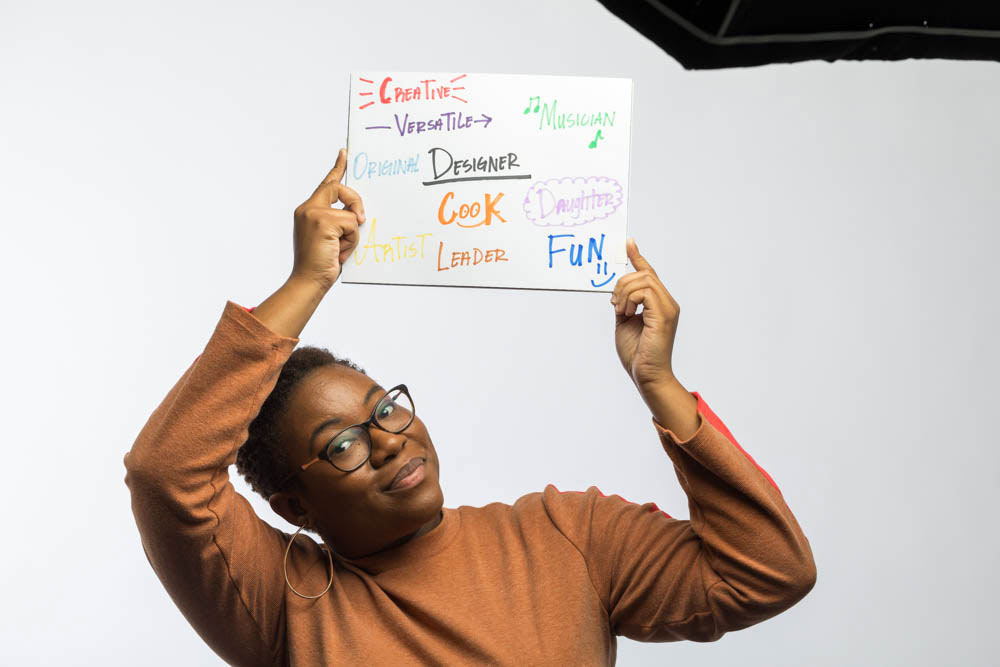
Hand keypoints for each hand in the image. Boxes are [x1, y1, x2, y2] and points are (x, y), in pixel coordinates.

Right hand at [290, 149, 365, 291]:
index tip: (345, 153)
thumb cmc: (321, 264)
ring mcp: (312, 213)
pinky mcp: (321, 221)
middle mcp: (307, 208)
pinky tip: (338, 253)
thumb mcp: (331, 238)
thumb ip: (339, 222)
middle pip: (338, 187)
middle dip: (355, 201)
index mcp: (308, 211)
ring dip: (352, 235)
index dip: (337, 168)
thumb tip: (357, 216)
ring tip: (339, 250)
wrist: (308, 281)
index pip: (326, 184)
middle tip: (361, 219)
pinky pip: (351, 224)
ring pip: (349, 213)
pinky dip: (351, 241)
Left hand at [612, 238, 680, 390]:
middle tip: (614, 304)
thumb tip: (616, 291)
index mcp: (659, 304)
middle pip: (644, 274)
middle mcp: (668, 303)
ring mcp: (668, 308)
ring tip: (621, 311)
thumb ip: (624, 305)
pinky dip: (630, 299)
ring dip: (625, 292)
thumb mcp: (624, 323)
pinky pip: (645, 291)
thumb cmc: (637, 354)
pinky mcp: (664, 315)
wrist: (646, 375)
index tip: (628, 242)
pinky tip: (627, 313)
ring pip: (644, 280)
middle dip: (622, 283)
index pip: (650, 274)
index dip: (638, 257)